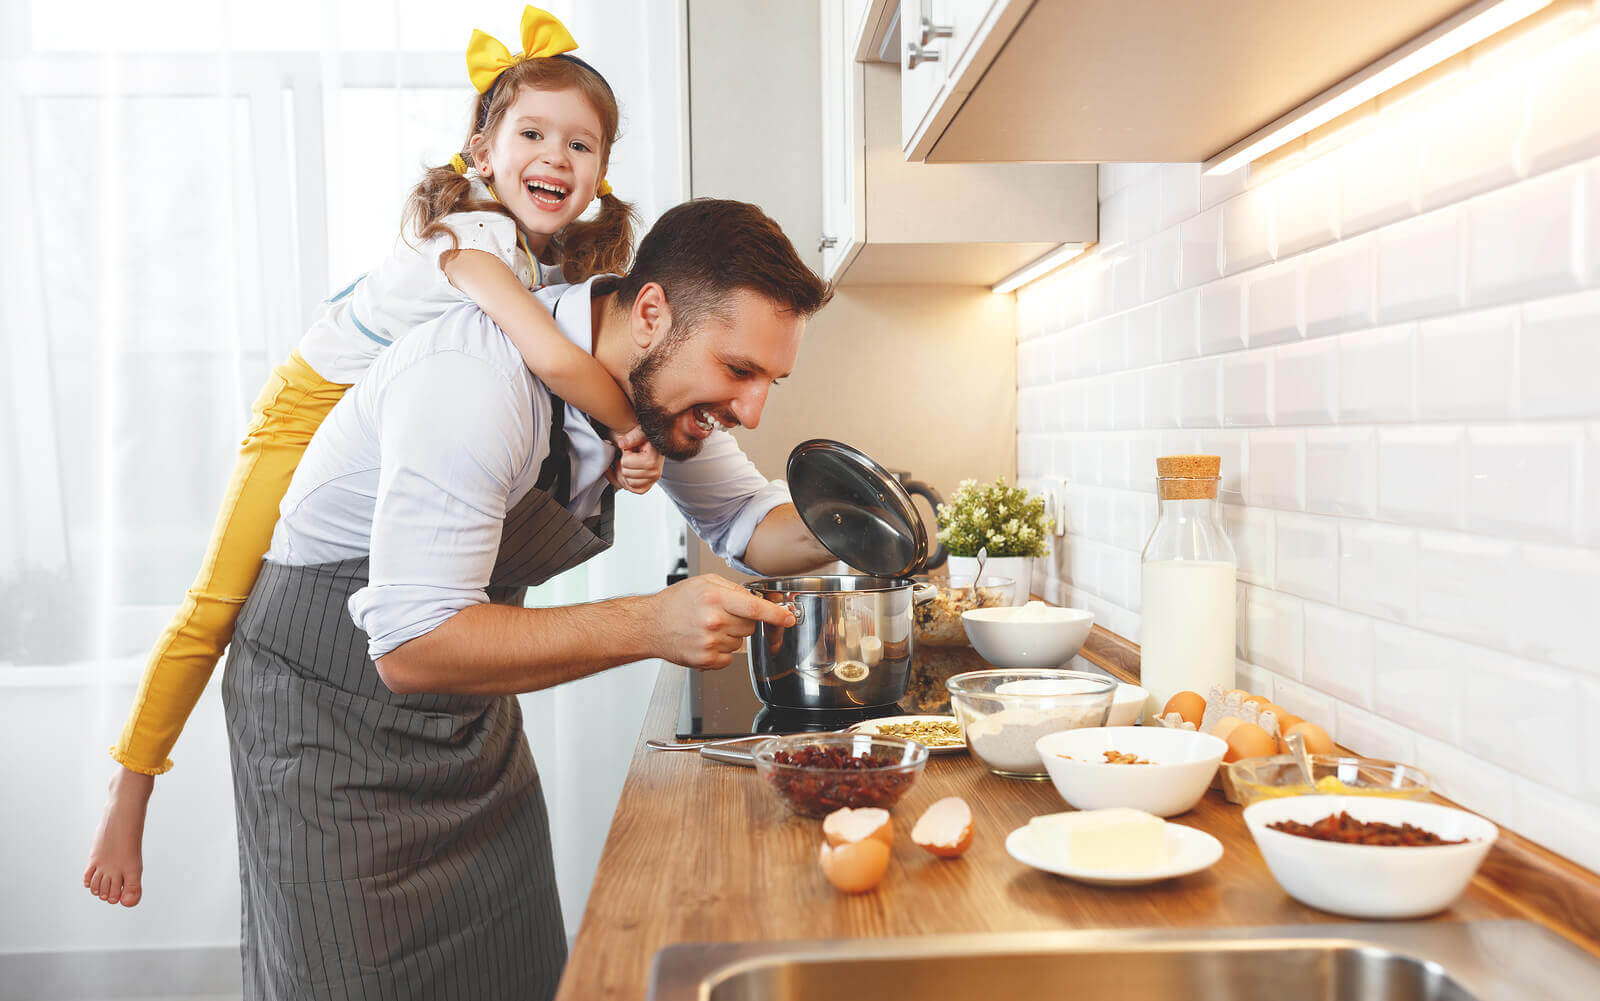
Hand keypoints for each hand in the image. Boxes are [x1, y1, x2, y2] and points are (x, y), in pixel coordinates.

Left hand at [605, 426, 663, 494]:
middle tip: (630, 456)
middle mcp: (655, 473)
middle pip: (625, 474)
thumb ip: (632, 437)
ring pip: (628, 484)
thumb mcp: (641, 432)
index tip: (632, 449)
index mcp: (652, 460)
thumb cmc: (648, 439)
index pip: (625, 462)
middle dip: (624, 464)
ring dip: (624, 474)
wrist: (655, 445)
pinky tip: (628, 473)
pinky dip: (627, 483)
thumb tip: (621, 443)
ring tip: (629, 464)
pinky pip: (632, 489)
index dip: (626, 454)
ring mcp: (652, 481)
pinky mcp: (648, 486)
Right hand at [646, 574, 795, 669]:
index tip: (789, 618)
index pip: (755, 608)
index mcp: (715, 598)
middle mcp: (713, 621)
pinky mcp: (705, 660)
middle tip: (721, 616)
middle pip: (750, 627)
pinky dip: (722, 651)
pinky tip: (705, 641)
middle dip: (742, 622)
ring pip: (741, 643)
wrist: (650, 625)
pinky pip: (729, 658)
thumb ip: (733, 589)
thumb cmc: (675, 603)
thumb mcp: (704, 583)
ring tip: (707, 628)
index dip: (776, 614)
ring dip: (730, 637)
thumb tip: (757, 600)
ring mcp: (709, 643)